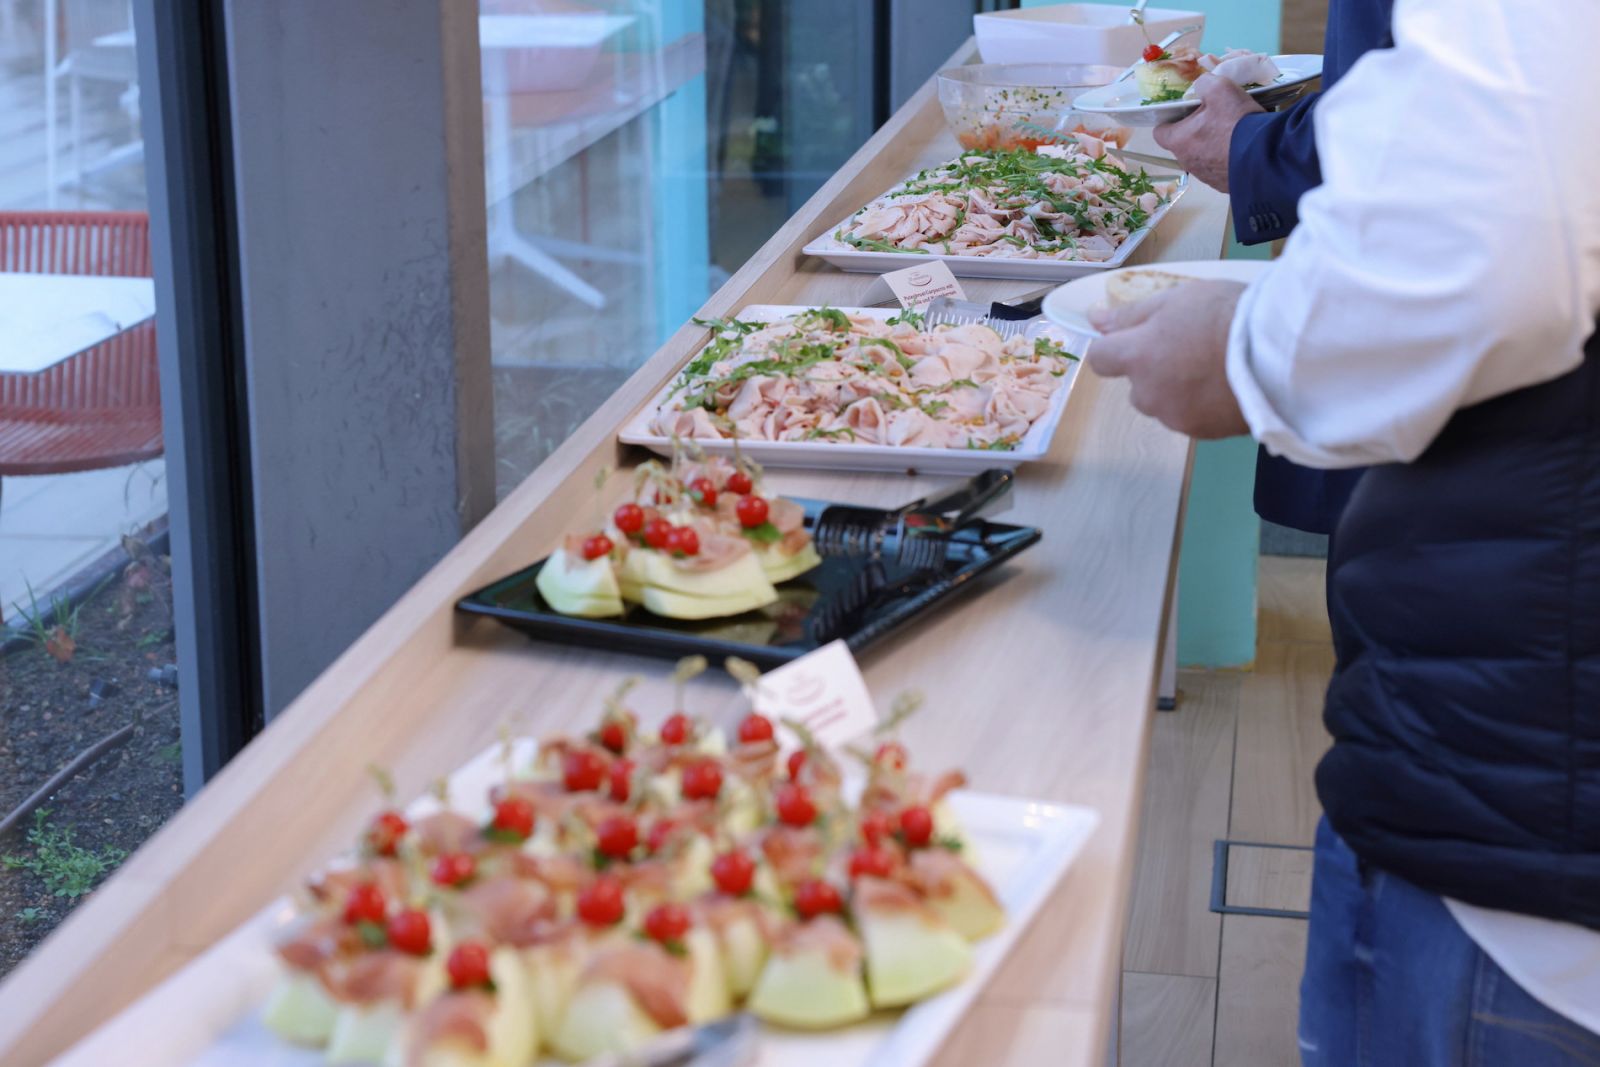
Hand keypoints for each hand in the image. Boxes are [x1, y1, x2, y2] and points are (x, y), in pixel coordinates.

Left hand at [1086, 280, 1248, 438]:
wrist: (1280, 352)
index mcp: (1137, 357)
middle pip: (1136, 384)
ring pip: (1164, 403)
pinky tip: (1228, 386)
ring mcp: (1175, 417)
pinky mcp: (1202, 433)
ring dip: (1177, 390)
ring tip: (1215, 367)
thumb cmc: (1227, 315)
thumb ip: (1131, 315)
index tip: (1137, 339)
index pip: (1100, 359)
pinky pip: (1191, 417)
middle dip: (1154, 370)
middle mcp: (1148, 393)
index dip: (1115, 347)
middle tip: (1191, 347)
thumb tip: (1094, 320)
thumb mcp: (1177, 299)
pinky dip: (1202, 405)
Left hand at [1152, 75, 1264, 192]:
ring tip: (1230, 132)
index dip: (1170, 120)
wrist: (1265, 156)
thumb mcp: (1220, 89)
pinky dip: (1224, 158)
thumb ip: (1204, 83)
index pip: (1160, 132)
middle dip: (1194, 130)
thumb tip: (1201, 86)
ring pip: (1200, 156)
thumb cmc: (1236, 122)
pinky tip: (1240, 148)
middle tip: (1213, 117)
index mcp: (1179, 140)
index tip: (1184, 111)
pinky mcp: (1221, 184)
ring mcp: (1204, 176)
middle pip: (1183, 143)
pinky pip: (1217, 168)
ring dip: (1210, 144)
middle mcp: (1186, 161)